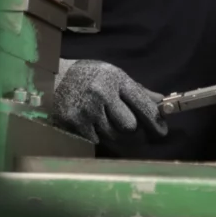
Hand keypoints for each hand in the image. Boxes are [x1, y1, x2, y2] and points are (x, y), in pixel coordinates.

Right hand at [52, 60, 167, 145]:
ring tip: (110, 124)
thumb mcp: (113, 75)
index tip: (162, 132)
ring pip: (114, 136)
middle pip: (130, 126)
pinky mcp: (74, 124)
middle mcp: (102, 94)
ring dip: (116, 135)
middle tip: (131, 128)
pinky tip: (93, 125)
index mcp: (115, 79)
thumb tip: (161, 101)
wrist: (53, 79)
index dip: (155, 121)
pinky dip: (99, 137)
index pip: (142, 103)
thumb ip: (137, 90)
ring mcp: (87, 110)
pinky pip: (97, 141)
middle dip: (133, 129)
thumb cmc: (88, 76)